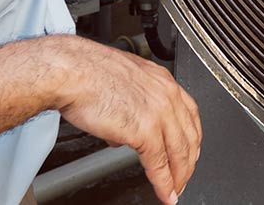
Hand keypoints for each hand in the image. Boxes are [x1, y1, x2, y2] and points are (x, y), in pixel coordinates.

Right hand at [49, 35, 201, 202]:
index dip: (191, 137)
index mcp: (162, 81)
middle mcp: (166, 95)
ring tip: (176, 190)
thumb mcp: (121, 84)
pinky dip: (164, 182)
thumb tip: (123, 134)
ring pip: (179, 151)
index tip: (190, 151)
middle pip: (189, 135)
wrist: (72, 71)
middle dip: (189, 161)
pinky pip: (159, 163)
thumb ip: (129, 108)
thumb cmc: (86, 73)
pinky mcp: (145, 130)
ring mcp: (159, 112)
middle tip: (185, 176)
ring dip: (180, 176)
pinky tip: (166, 193)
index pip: (189, 114)